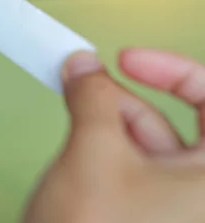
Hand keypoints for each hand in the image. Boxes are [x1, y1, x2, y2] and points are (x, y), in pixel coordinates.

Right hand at [23, 49, 204, 222]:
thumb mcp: (93, 153)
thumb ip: (93, 97)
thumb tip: (83, 65)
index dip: (174, 71)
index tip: (127, 59)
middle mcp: (204, 195)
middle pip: (186, 122)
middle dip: (130, 96)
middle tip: (89, 77)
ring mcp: (180, 209)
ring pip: (155, 143)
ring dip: (112, 116)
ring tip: (74, 100)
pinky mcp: (152, 216)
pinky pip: (138, 165)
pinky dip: (108, 141)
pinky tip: (80, 130)